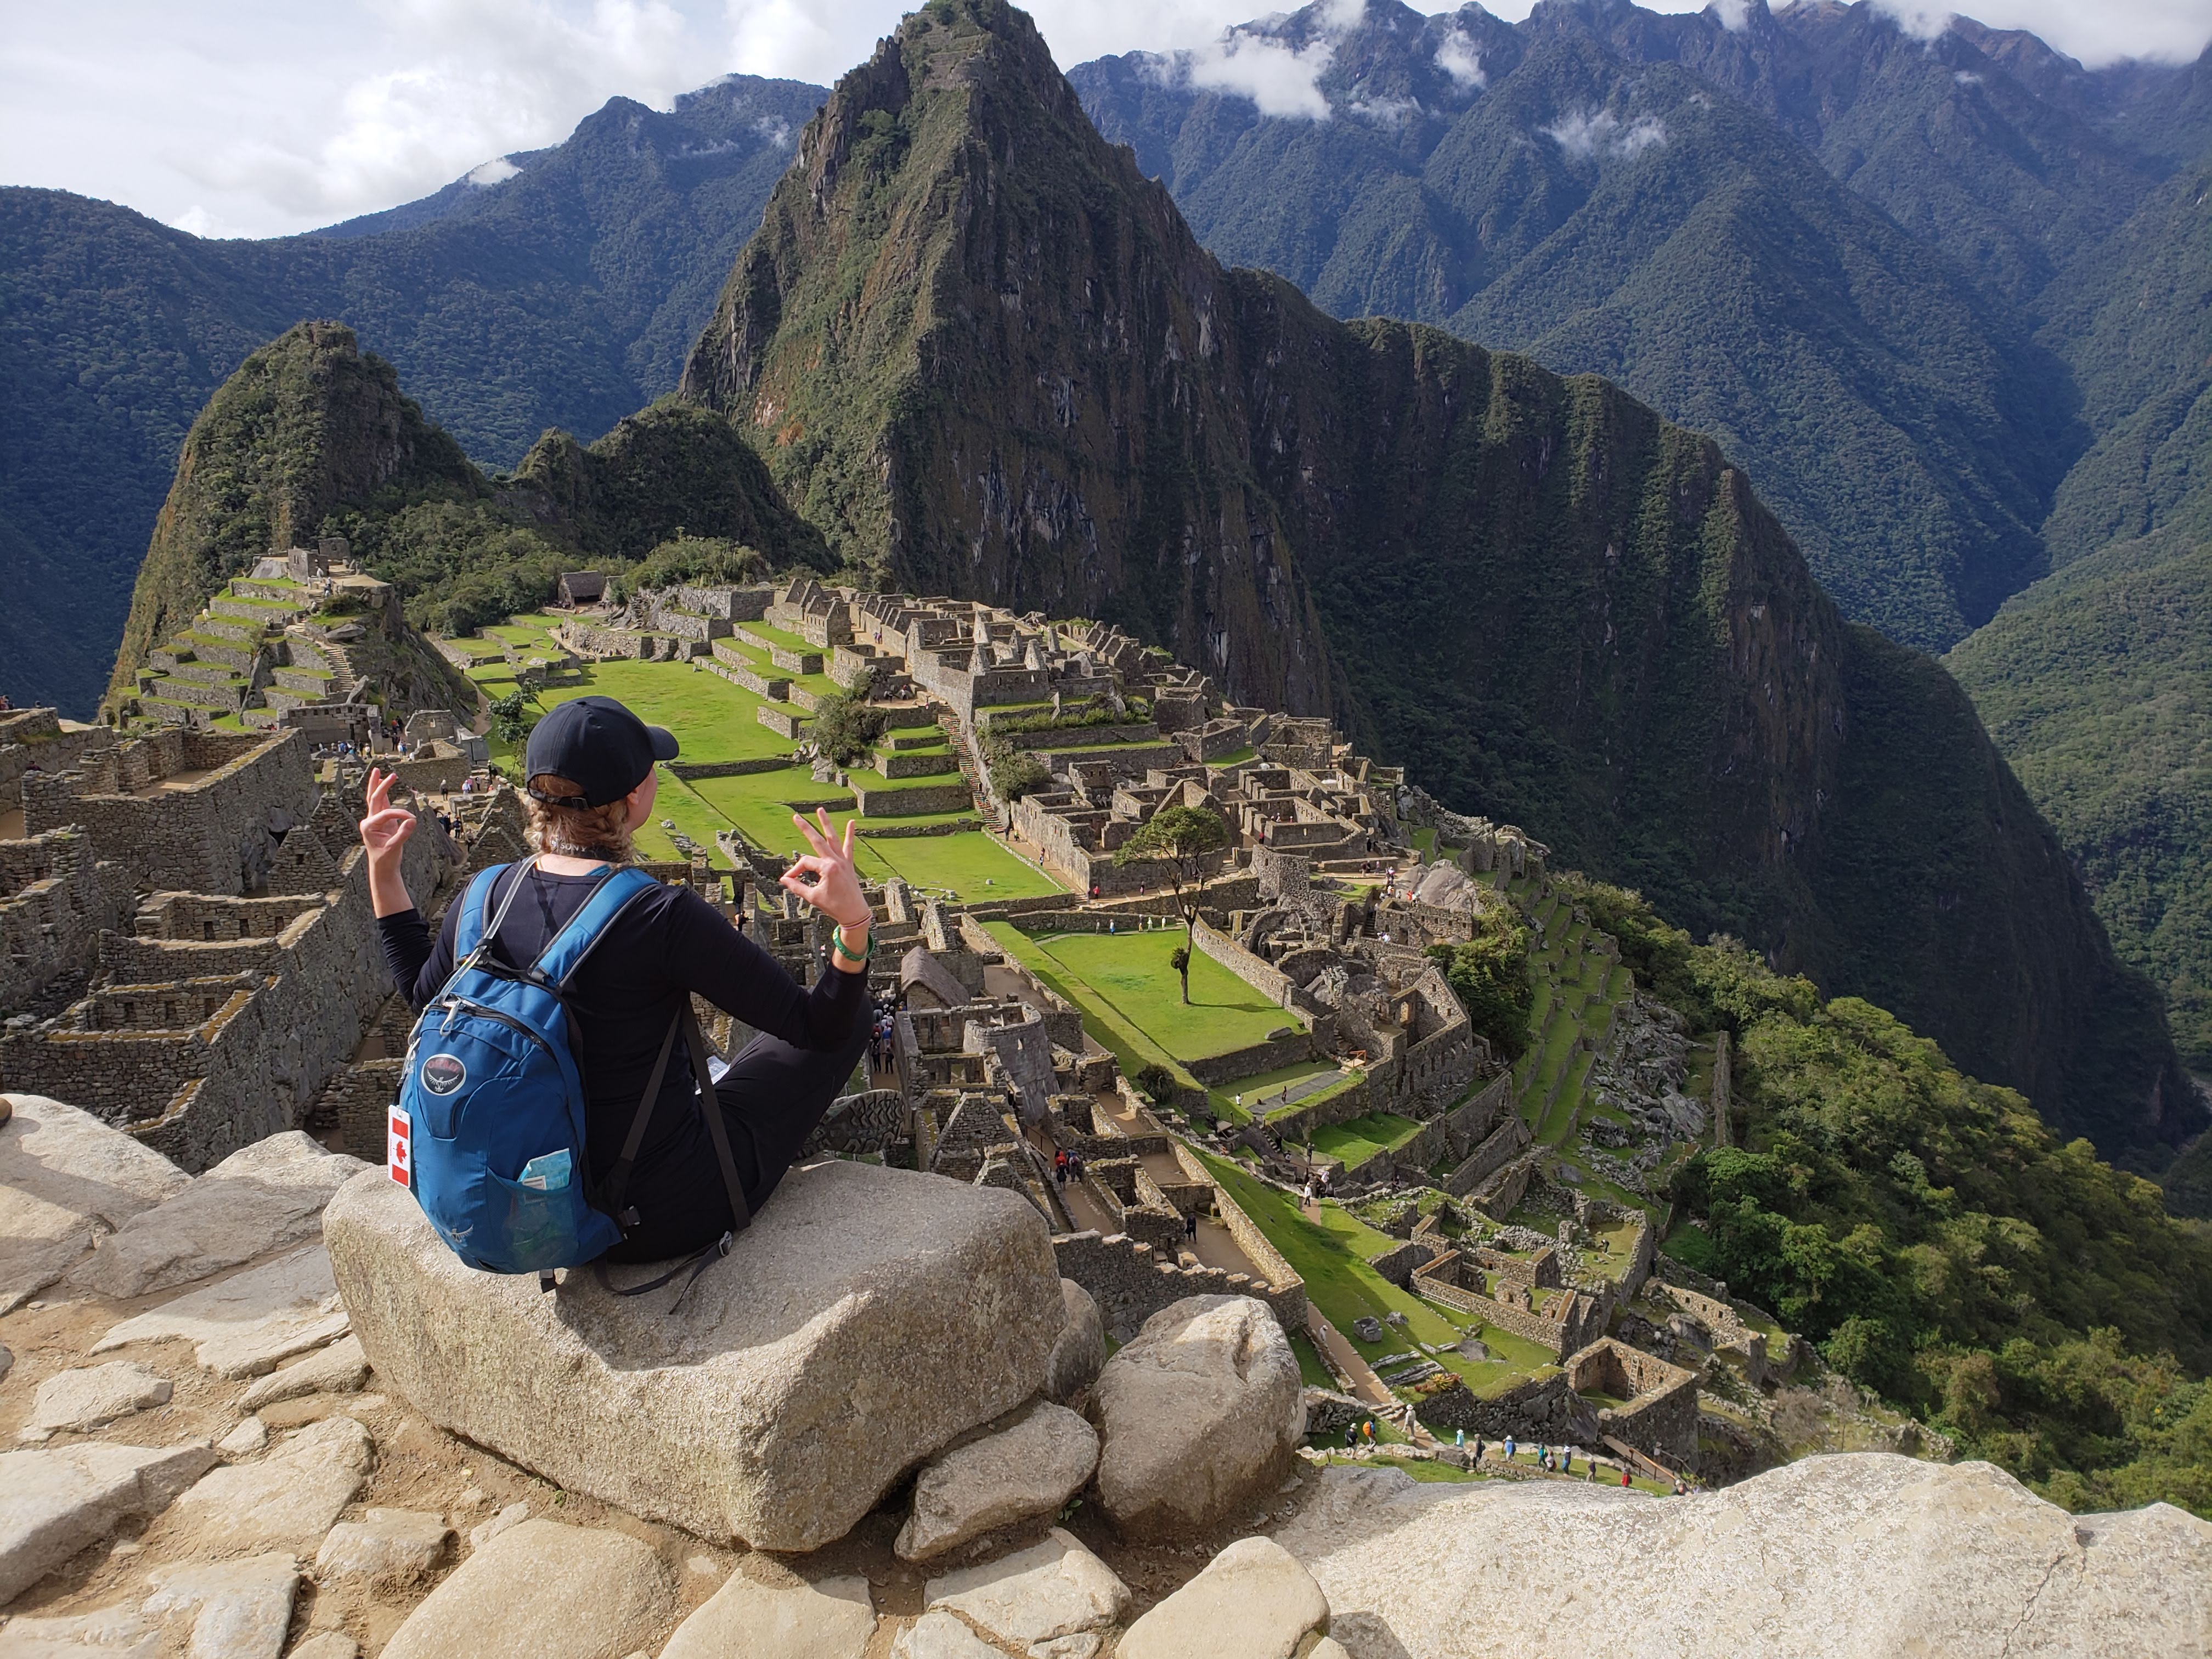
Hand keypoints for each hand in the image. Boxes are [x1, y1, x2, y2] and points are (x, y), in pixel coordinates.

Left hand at [359, 768, 417, 866]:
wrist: (382, 867)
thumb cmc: (385, 859)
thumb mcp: (394, 847)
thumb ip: (403, 833)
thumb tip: (412, 820)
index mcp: (369, 826)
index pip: (386, 813)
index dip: (400, 814)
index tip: (412, 819)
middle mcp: (369, 821)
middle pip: (374, 798)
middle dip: (380, 785)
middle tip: (389, 774)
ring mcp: (374, 821)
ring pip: (375, 799)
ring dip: (377, 785)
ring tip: (379, 772)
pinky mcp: (382, 822)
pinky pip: (382, 805)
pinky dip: (384, 794)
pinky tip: (383, 785)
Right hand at [781, 808, 870, 928]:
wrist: (854, 913)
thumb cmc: (834, 906)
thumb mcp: (812, 897)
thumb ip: (797, 886)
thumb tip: (784, 879)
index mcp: (827, 868)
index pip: (805, 863)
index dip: (795, 871)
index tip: (789, 879)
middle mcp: (836, 861)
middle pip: (817, 841)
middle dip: (805, 828)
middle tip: (795, 816)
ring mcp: (844, 861)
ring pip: (833, 838)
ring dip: (826, 823)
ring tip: (821, 810)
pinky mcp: (849, 864)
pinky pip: (849, 847)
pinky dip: (850, 835)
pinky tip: (852, 823)